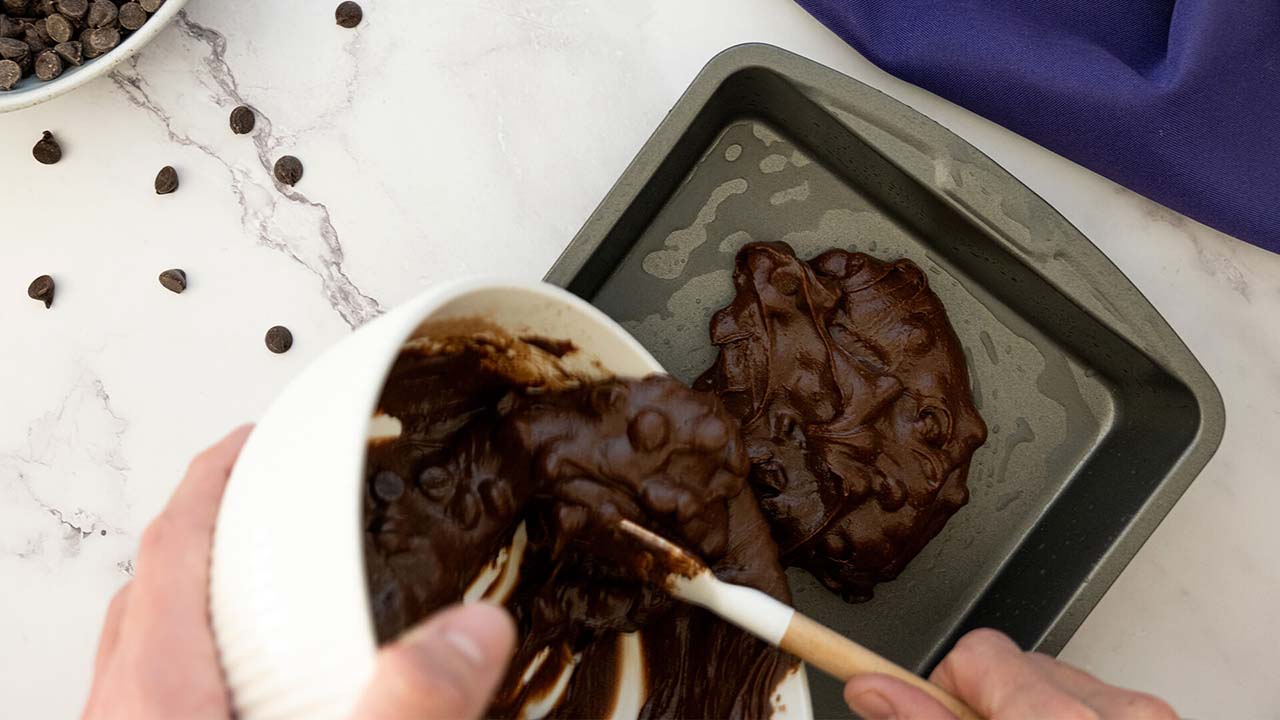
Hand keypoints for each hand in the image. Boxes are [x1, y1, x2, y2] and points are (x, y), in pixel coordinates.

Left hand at [83, 426, 516, 719]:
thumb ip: (407, 706)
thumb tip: (472, 632)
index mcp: (161, 694)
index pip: (174, 544)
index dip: (216, 477)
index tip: (254, 437)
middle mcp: (131, 712)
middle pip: (159, 583)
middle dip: (219, 527)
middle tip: (275, 502)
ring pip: (156, 642)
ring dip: (214, 595)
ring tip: (283, 587)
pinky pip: (170, 691)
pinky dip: (218, 658)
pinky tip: (277, 682)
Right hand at [844, 629, 1176, 718]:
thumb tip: (871, 688)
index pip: (974, 653)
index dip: (938, 689)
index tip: (895, 696)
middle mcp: (1115, 710)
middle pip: (1010, 663)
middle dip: (980, 704)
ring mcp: (1141, 716)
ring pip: (1050, 683)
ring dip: (1022, 713)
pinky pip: (1091, 700)